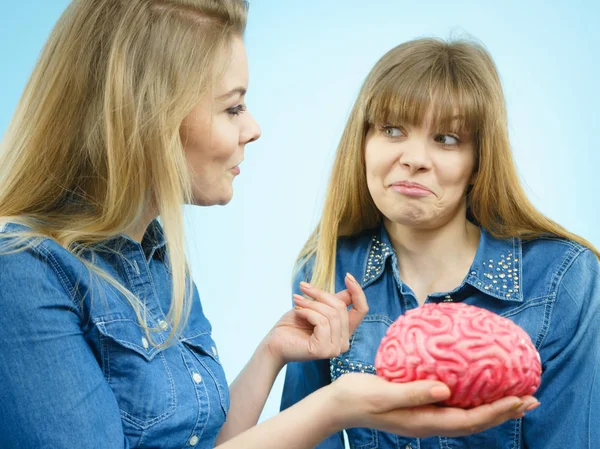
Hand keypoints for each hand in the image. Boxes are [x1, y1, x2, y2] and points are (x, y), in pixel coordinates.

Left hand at [263, 273, 367, 365]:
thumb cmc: (292, 325)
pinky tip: (298, 313)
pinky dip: (308, 312)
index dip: (358, 292)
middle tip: (303, 287)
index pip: (361, 310)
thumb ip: (334, 300)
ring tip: (297, 300)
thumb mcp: (316, 307)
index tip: (348, 276)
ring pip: (331, 314)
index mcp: (344, 331)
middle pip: (341, 308)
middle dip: (320, 294)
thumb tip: (350, 285)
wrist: (274, 342)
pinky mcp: (324, 350)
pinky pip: (322, 322)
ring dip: (311, 303)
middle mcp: (343, 342)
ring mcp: (335, 348)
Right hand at [328, 373, 539, 437]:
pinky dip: (472, 401)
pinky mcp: (419, 408)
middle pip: (475, 422)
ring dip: (492, 408)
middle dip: (504, 412)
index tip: (520, 399)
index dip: (497, 411)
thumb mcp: (382, 394)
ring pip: (467, 417)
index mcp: (424, 421)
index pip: (469, 420)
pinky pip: (453, 407)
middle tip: (531, 399)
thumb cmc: (357, 397)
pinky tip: (474, 388)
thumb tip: (445, 391)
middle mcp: (429, 423)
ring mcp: (424, 417)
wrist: (339, 405)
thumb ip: (413, 392)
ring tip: (514, 398)